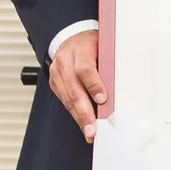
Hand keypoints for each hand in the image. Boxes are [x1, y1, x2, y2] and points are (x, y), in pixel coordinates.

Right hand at [48, 28, 105, 142]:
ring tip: (89, 131)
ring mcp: (57, 73)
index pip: (85, 69)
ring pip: (67, 98)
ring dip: (79, 117)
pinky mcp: (54, 82)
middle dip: (84, 112)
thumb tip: (117, 89)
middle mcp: (65, 62)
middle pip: (74, 89)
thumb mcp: (102, 47)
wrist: (70, 37)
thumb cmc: (91, 44)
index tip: (102, 100)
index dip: (94, 85)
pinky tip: (82, 122)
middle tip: (93, 129)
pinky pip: (64, 100)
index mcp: (80, 50)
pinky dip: (74, 112)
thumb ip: (107, 65)